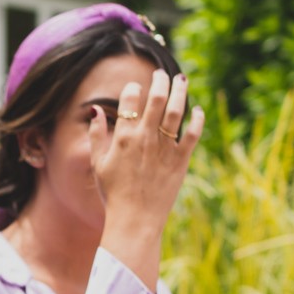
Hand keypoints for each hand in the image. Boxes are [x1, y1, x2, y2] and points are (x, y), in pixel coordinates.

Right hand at [91, 68, 205, 288]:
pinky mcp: (180, 160)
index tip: (135, 86)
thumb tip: (96, 110)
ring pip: (177, 110)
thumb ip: (96, 134)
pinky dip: (197, 119)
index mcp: (123, 138)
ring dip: (181, 91)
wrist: (135, 219)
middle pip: (156, 99)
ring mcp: (164, 149)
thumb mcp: (98, 163)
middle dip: (160, 81)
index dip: (133, 88)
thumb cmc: (114, 193)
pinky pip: (193, 134)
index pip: (129, 101)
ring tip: (182, 79)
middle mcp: (145, 139)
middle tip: (162, 74)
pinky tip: (197, 110)